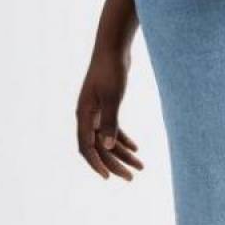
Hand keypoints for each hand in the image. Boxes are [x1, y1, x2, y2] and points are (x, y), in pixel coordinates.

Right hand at [76, 49, 144, 180]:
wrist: (113, 47)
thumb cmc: (111, 70)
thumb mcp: (112, 96)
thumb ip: (109, 121)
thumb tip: (106, 147)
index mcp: (84, 115)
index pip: (86, 147)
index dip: (96, 164)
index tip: (108, 177)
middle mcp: (87, 116)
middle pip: (99, 147)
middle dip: (115, 163)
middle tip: (131, 177)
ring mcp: (97, 111)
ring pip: (108, 139)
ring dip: (123, 153)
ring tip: (140, 166)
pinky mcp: (107, 105)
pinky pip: (112, 128)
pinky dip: (123, 139)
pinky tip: (136, 148)